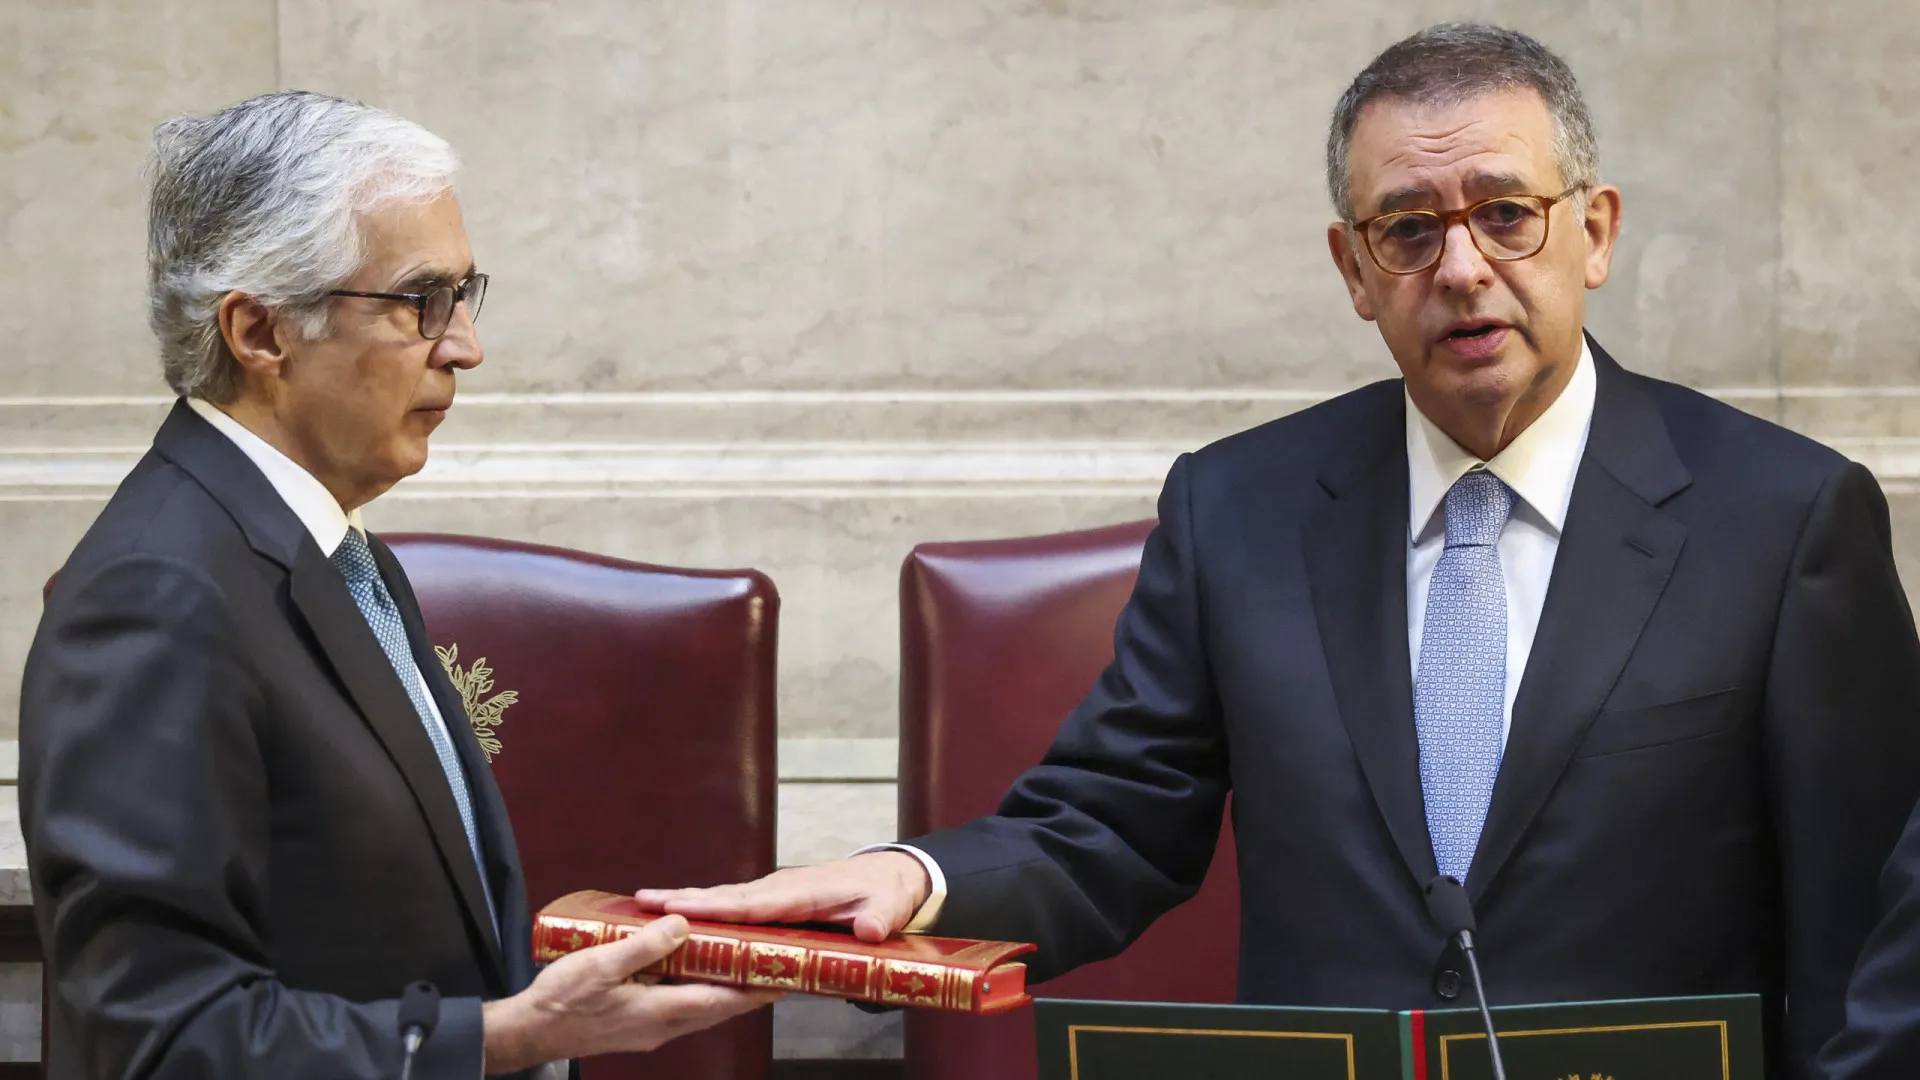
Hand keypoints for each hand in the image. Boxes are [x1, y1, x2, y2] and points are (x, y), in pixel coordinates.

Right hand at [481, 914, 780, 1072]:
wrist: (530, 1032)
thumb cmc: (563, 1000)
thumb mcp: (602, 965)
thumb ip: (646, 946)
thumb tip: (685, 924)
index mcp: (662, 1011)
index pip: (722, 1001)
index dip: (755, 990)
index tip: (784, 978)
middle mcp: (664, 1026)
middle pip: (718, 1008)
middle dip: (748, 990)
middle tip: (775, 966)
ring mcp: (652, 1030)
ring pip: (700, 1009)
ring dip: (724, 990)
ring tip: (746, 965)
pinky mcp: (639, 1026)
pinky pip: (680, 1007)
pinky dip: (696, 990)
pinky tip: (695, 971)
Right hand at [634, 852, 932, 942]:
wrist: (888, 875)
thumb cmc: (885, 894)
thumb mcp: (889, 907)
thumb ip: (879, 919)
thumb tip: (869, 930)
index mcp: (803, 892)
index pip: (756, 903)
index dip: (721, 908)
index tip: (687, 909)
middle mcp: (781, 888)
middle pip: (728, 896)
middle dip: (687, 899)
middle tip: (645, 900)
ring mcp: (774, 890)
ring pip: (725, 896)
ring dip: (687, 899)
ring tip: (646, 902)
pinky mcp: (772, 897)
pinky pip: (733, 902)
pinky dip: (705, 904)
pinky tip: (680, 911)